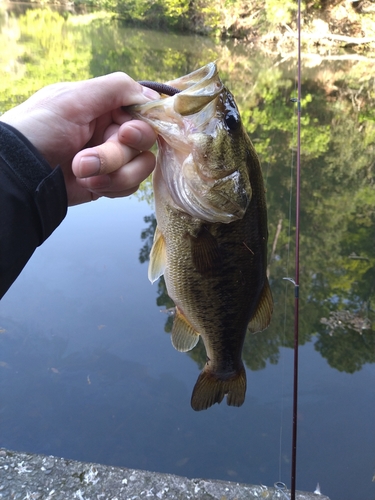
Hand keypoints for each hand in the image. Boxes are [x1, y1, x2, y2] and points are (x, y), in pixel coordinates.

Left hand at [0, 72, 158, 205]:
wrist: (21, 173)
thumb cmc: (39, 130)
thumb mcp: (74, 98)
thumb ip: (116, 88)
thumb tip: (151, 96)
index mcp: (105, 106)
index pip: (143, 113)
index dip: (140, 126)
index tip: (124, 134)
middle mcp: (111, 130)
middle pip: (142, 143)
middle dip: (116, 154)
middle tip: (89, 159)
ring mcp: (112, 158)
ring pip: (141, 167)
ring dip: (114, 173)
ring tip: (82, 172)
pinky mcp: (109, 182)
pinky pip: (130, 186)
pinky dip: (111, 187)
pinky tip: (88, 184)